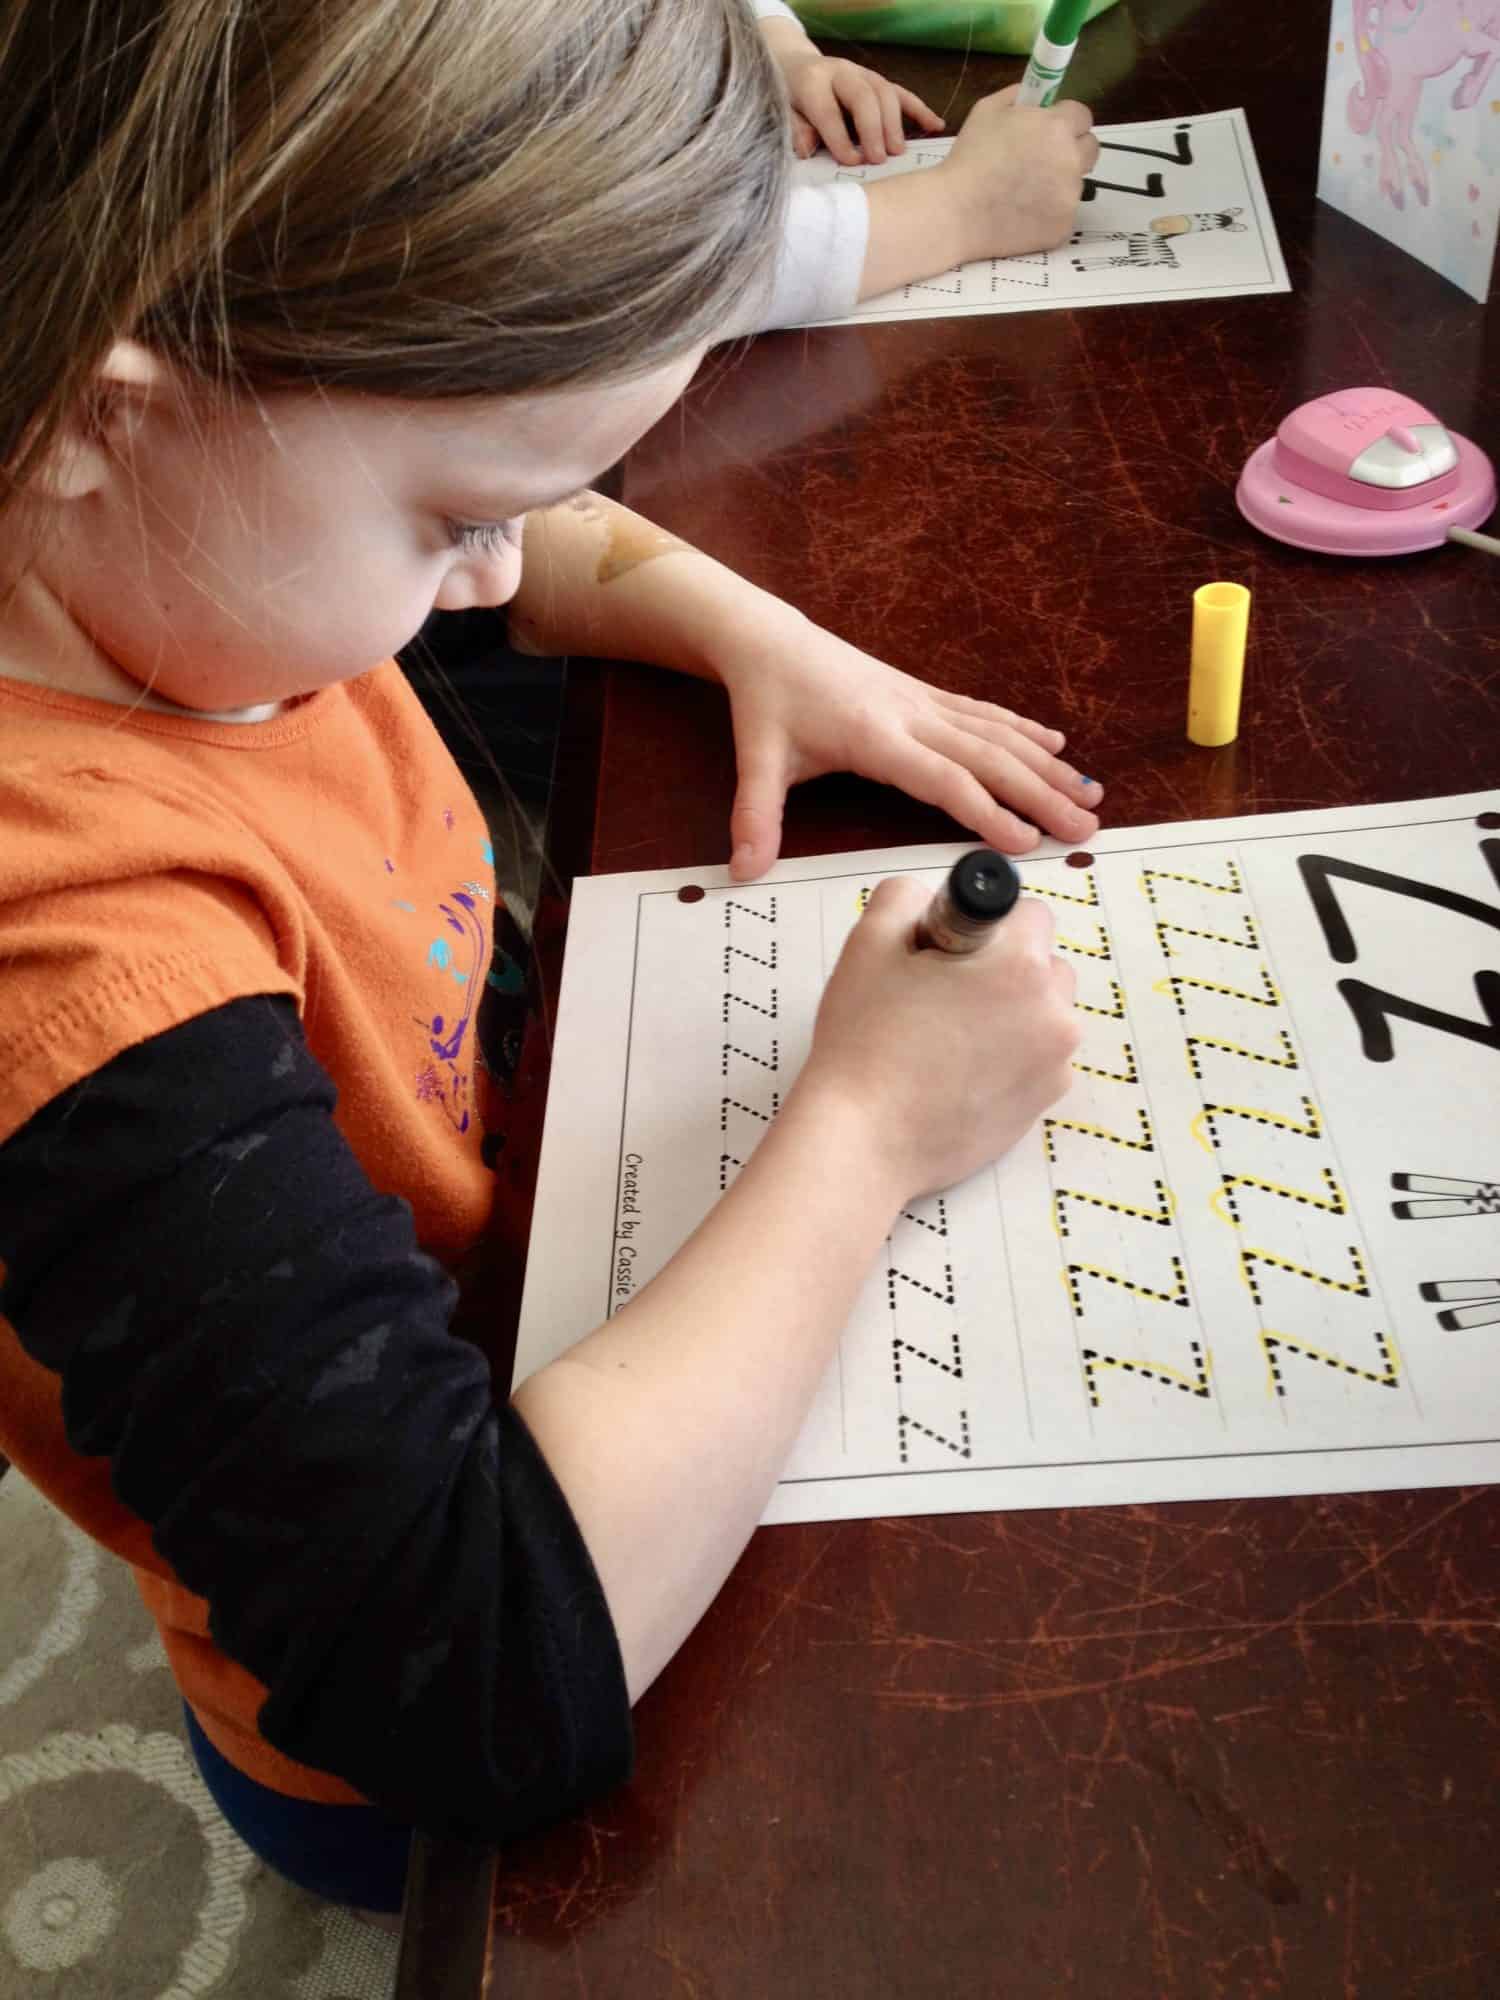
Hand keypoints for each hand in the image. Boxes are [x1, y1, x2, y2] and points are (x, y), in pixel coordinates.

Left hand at [713, 602, 1101, 879]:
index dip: (985, 811)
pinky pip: (985, 714)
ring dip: (1046, 766)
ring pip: (998, 735)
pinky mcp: (925, 694)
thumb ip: (755, 817)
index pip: (943, 779)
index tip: (1024, 843)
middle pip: (988, 758)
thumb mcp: (757, 759)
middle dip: (1040, 795)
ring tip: (1091, 796)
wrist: (769, 639)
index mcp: (876, 736)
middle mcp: (911, 715)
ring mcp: (923, 701)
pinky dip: (1025, 732)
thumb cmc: (767, 701)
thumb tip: (744, 870)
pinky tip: (1056, 748)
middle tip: (1085, 829)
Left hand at [759, 18, 943, 164]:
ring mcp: (862, 75)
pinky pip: (902, 94)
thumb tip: (809, 149)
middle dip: (874, 128)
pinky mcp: (877, 82)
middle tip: (880, 159)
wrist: (793, 67)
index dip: (840, 138)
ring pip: (885, 93)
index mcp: (812, 81)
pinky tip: (935, 126)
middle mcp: (840, 72)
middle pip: (864, 96)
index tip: (851, 162)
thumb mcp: (782, 114)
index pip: (829, 110)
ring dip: (895, 123)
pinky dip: (920, 110)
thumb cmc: (788, 99)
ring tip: (898, 152)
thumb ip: (795, 130)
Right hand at [802, 877, 1078, 1199]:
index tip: (948, 953)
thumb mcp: (869, 944)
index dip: (984, 925)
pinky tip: (959, 1073)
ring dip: (1011, 1013)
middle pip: (1043, 964)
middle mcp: (1054, 1013)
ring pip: (1043, 1013)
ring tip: (950, 1038)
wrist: (864, 1139)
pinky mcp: (1044, 1103)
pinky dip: (1010, 1057)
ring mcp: (1055, 1064)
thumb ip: (906, 897)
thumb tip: (933, 900)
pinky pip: (1038, 1059)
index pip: (1028, 913)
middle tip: (943, 997)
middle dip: (1003, 968)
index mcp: (1020, 965)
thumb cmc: (864, 1041)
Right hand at [939, 85, 1099, 259]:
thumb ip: (1019, 96)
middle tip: (1042, 161)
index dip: (1065, 122)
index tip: (1050, 131)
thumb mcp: (987, 110)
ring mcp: (1070, 197)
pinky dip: (1048, 214)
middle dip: (1072, 150)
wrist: (955, 212)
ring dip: (1058, 183)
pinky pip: (1064, 214)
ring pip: (1075, 184)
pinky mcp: (1064, 227)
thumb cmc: (968, 158)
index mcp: (1057, 126)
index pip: (1083, 116)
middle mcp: (1071, 160)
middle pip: (1090, 149)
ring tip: (1023, 192)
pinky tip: (1023, 213)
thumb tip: (1036, 95)